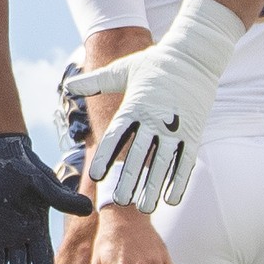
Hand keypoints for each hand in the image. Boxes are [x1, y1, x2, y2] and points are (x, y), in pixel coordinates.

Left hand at [83, 0, 243, 212]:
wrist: (194, 55)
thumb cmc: (154, 63)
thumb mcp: (122, 70)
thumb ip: (95, 82)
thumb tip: (68, 85)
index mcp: (135, 106)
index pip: (117, 136)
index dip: (106, 157)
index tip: (96, 177)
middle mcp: (155, 119)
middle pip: (140, 155)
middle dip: (129, 180)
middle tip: (119, 202)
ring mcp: (176, 127)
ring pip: (163, 163)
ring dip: (154, 187)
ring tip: (145, 208)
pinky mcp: (194, 132)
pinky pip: (186, 161)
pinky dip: (179, 181)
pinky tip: (171, 199)